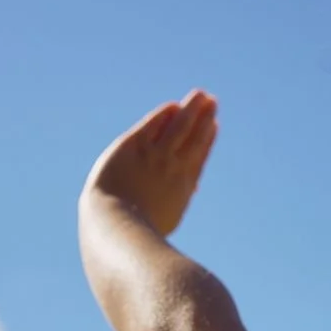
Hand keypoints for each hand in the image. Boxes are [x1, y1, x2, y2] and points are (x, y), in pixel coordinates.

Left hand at [83, 90, 218, 237]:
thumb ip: (172, 207)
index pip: (198, 157)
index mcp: (181, 189)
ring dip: (192, 109)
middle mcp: (173, 168)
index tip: (214, 126)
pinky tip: (172, 106)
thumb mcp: (163, 223)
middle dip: (204, 119)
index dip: (207, 140)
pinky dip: (164, 116)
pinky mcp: (133, 147)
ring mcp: (155, 156)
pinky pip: (152, 126)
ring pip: (179, 127)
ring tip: (202, 95)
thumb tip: (185, 200)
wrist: (116, 227)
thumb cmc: (135, 236)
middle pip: (193, 138)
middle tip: (213, 102)